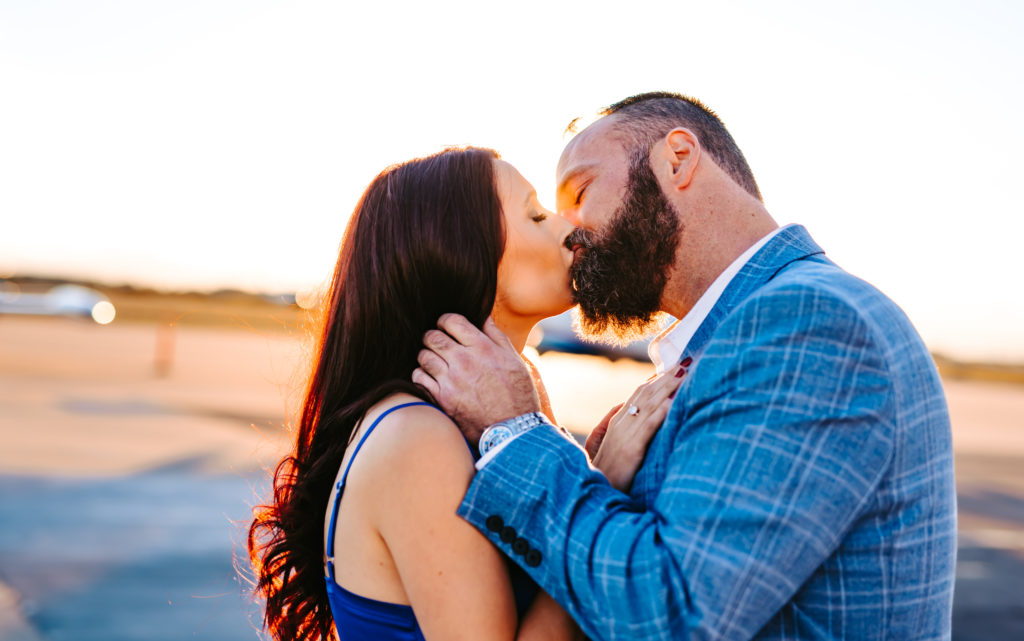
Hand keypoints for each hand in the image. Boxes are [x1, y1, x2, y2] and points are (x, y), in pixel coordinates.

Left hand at [413, 314, 540, 445]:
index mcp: (482, 347)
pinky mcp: (441, 398)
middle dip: (432, 337)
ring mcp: (450, 380)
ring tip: (434, 362)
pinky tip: (431, 378)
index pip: (451, 321)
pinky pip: (419, 378)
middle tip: (437, 343)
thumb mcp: (514, 360)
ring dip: (426, 356)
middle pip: (432, 336)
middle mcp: (464, 360)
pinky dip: (421, 375)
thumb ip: (496, 336)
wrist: (513, 429)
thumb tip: (483, 317)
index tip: (446, 327)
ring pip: (423, 356)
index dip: (445, 321)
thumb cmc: (517, 394)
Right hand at [591, 365, 685, 490]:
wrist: (595, 494)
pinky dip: (661, 410)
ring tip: (685, 373)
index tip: (673, 366)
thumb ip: (612, 424)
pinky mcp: (631, 449)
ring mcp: (625, 435)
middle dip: (666, 376)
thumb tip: (621, 405)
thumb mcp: (604, 445)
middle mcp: (620, 423)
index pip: (638, 392)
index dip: (656, 378)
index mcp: (616, 421)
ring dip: (668, 386)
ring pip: (649, 404)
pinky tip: (674, 400)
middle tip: (686, 361)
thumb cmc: (605, 472)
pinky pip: (649, 425)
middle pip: (645, 392)